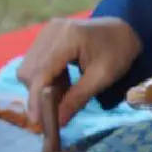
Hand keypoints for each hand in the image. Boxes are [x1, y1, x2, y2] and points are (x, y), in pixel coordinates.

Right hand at [19, 16, 141, 127]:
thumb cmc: (118, 52)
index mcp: (68, 37)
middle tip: (57, 110)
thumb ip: (78, 98)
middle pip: (30, 70)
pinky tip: (63, 82)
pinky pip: (34, 62)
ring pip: (28, 68)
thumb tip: (59, 121)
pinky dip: (45, 78)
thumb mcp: (103, 78)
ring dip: (41, 86)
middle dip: (38, 94)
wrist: (122, 30)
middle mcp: (51, 31)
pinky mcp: (45, 36)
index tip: (38, 120)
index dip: (36, 97)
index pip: (42, 71)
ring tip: (65, 93)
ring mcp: (46, 32)